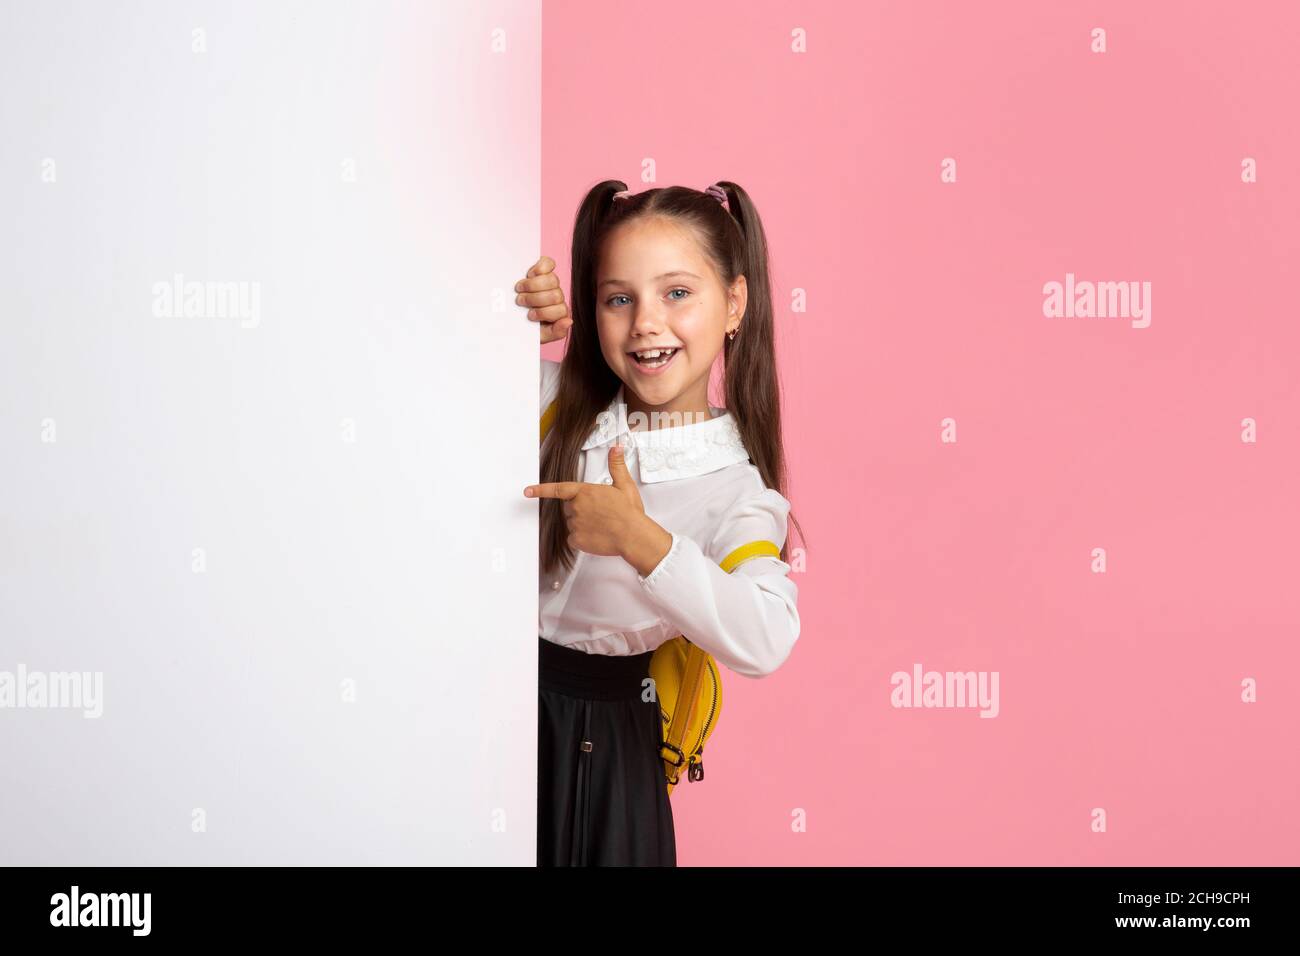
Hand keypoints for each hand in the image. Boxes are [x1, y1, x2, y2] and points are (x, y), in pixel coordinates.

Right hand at [515, 255, 570, 343]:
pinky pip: (549, 263)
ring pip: (552, 280)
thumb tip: (569, 321)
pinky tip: (529, 274)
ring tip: (520, 289)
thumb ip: (555, 332)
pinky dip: (538, 268)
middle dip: (535, 300)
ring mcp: (551, 282)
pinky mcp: (544, 267)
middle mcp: (557, 296)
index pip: (561, 311)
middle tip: (520, 301)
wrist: (511, 319)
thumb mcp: (539, 335)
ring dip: (533, 285)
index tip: (529, 315)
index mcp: (559, 313)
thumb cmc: (525, 325)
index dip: (544, 313)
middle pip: (556, 295)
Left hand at [523, 444, 671, 573]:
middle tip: (599, 513)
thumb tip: (616, 449)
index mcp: (584, 492)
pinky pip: (573, 539)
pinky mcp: (577, 540)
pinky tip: (597, 536)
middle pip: (569, 508)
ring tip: (601, 525)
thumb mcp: (624, 485)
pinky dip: (582, 539)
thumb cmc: (629, 512)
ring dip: (582, 524)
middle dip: (580, 509)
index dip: (540, 490)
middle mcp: (576, 507)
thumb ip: (617, 465)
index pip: (557, 489)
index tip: (527, 491)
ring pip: (572, 523)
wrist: (633, 535)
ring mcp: (575, 524)